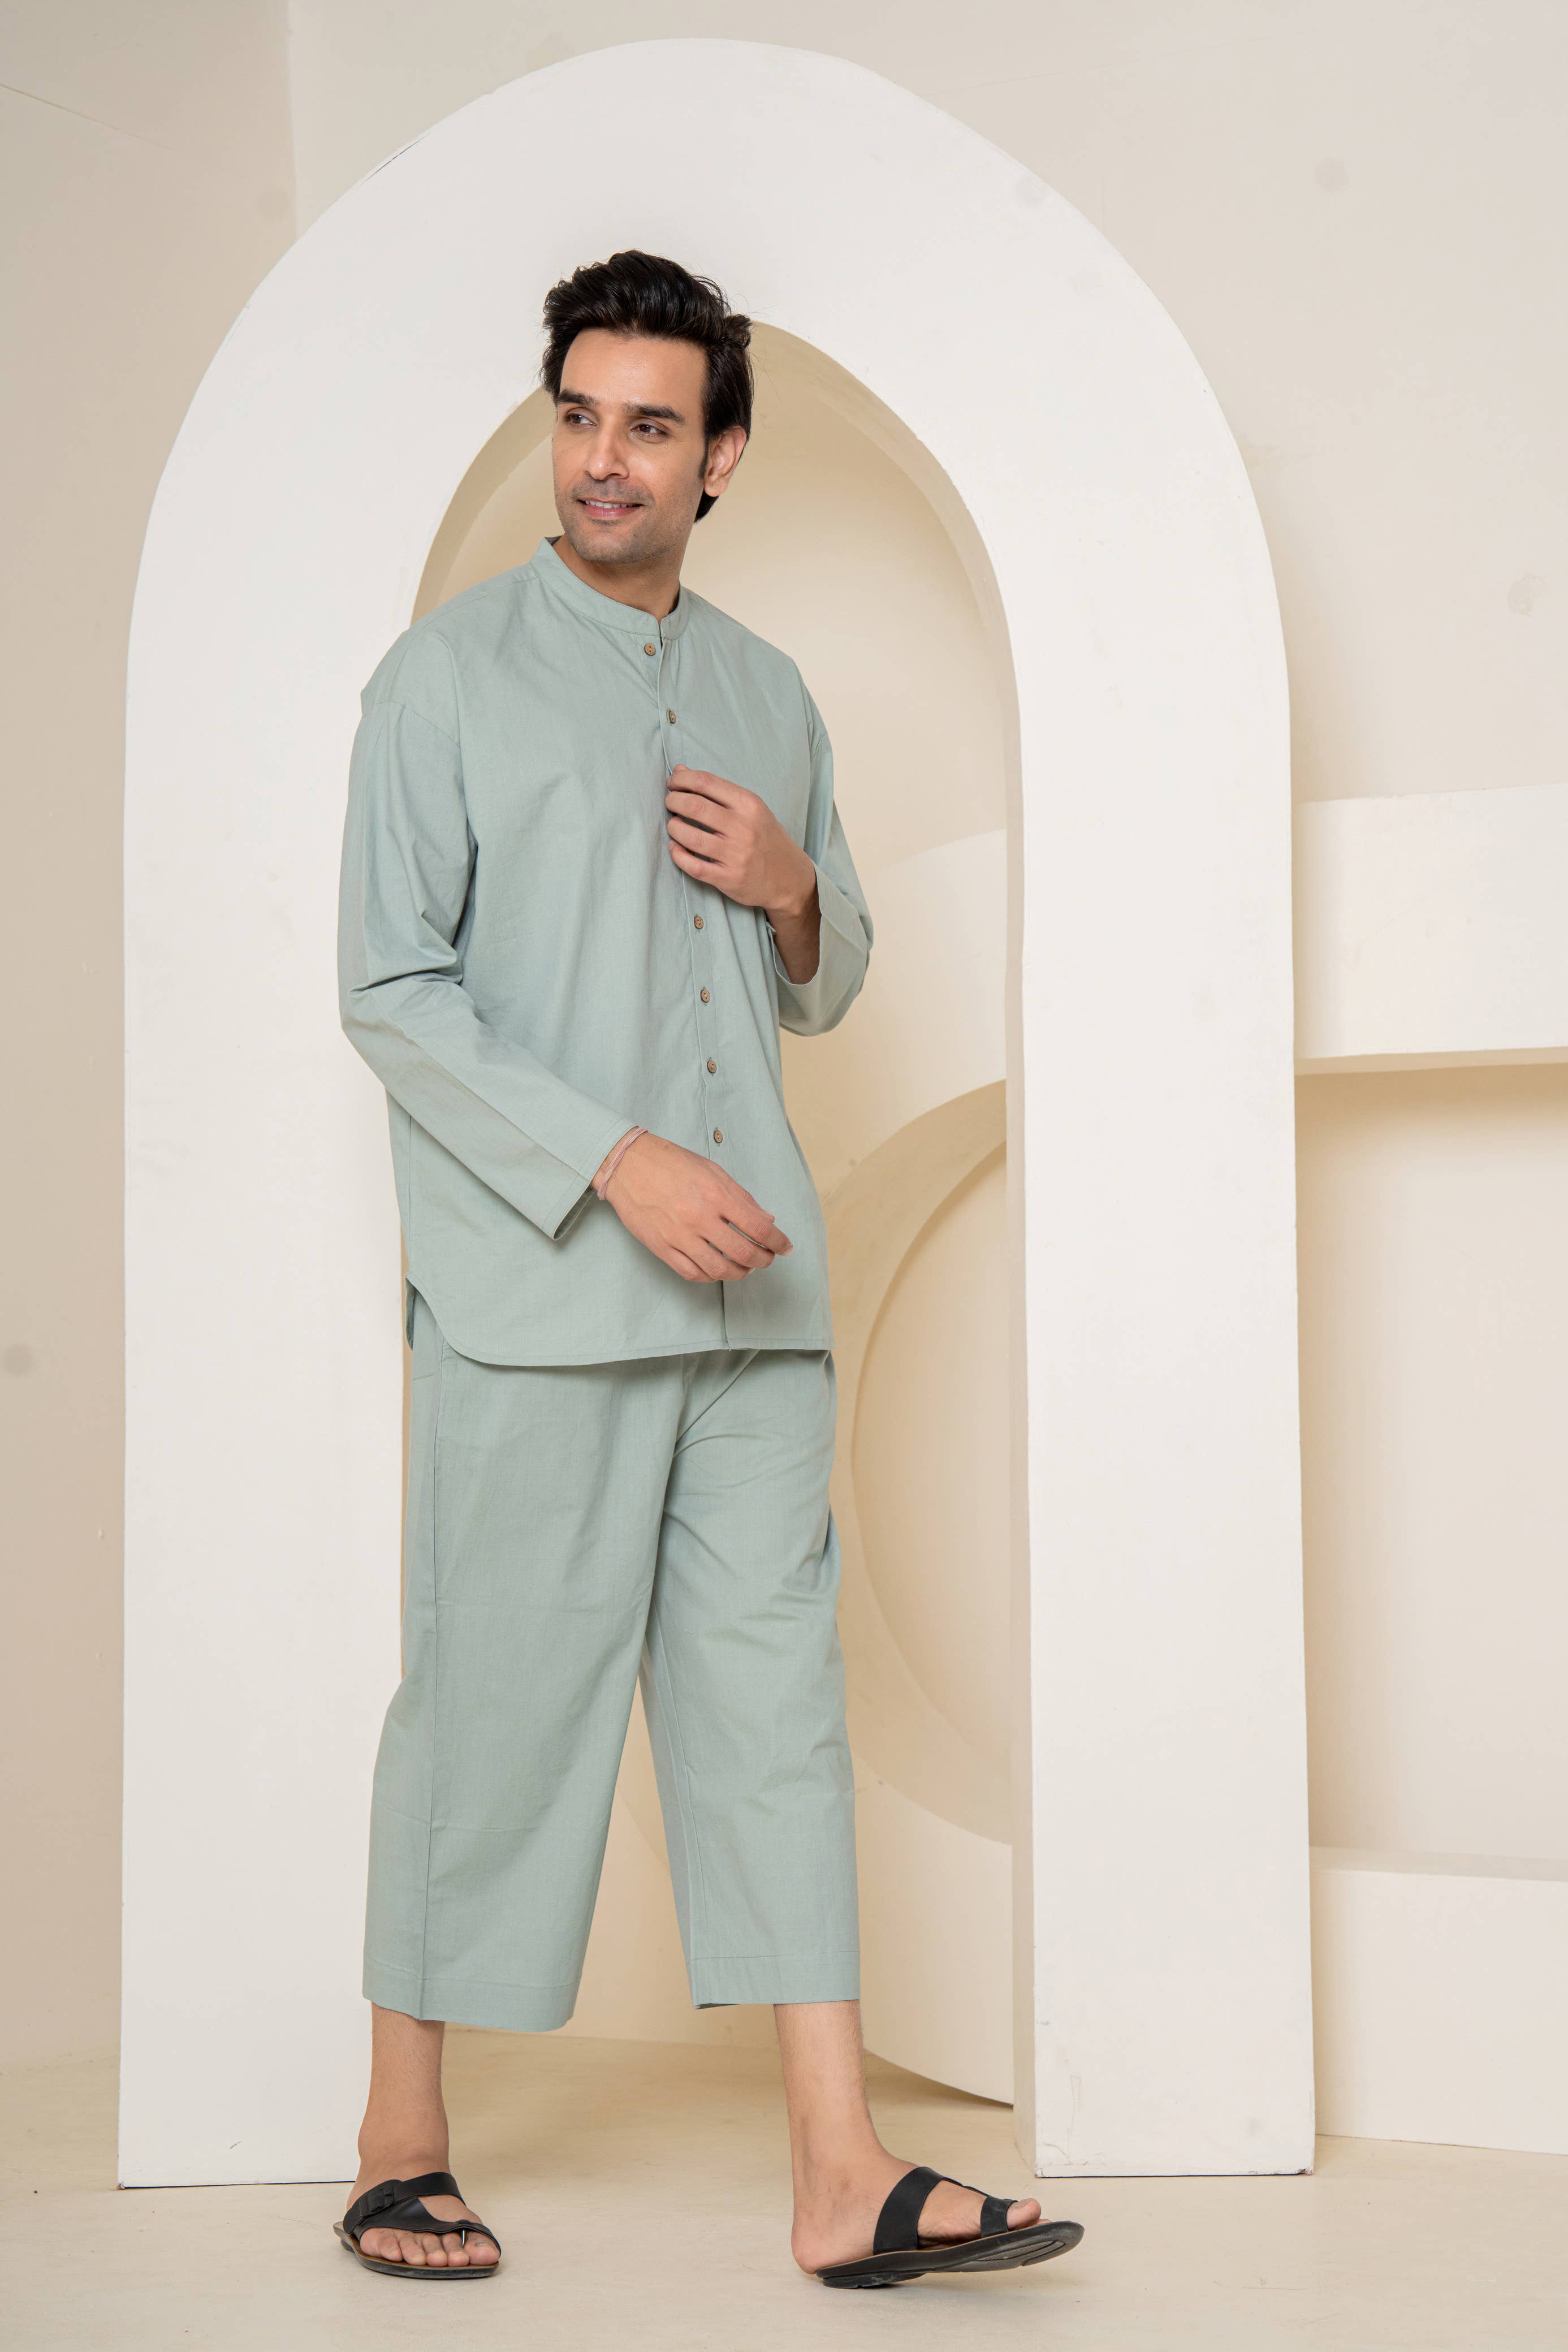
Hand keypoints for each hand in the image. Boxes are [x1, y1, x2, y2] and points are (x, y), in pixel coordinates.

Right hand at [596, 1130, 792, 1282]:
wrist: (628, 1166)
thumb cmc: (672, 1163)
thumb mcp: (713, 1171)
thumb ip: (742, 1198)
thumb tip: (768, 1221)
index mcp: (716, 1195)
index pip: (759, 1228)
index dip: (778, 1242)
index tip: (786, 1247)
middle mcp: (700, 1218)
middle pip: (743, 1253)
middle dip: (763, 1260)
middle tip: (767, 1258)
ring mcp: (679, 1236)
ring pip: (719, 1270)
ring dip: (739, 1273)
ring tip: (745, 1267)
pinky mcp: (661, 1247)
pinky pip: (692, 1273)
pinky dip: (710, 1276)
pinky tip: (717, 1269)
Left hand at [664, 765, 814, 919]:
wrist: (789, 877)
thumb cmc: (766, 838)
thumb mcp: (751, 809)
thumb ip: (717, 790)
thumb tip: (680, 769)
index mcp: (749, 805)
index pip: (706, 782)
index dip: (681, 779)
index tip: (673, 783)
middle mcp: (743, 828)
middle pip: (694, 806)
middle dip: (673, 801)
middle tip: (670, 803)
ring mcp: (736, 855)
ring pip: (690, 837)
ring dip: (673, 828)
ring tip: (674, 825)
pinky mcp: (728, 879)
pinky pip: (693, 866)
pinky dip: (677, 855)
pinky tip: (675, 848)